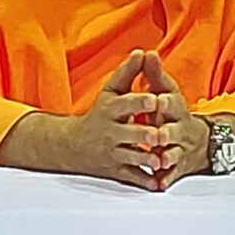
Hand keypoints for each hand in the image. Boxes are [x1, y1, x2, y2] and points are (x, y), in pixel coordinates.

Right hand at [0, 49, 169, 189]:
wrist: (71, 145)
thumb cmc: (100, 114)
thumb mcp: (111, 92)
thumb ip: (128, 73)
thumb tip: (144, 51)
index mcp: (111, 110)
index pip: (125, 104)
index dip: (140, 102)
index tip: (154, 100)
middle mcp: (111, 132)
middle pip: (130, 133)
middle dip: (145, 135)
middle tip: (160, 135)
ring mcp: (113, 152)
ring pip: (132, 157)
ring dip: (148, 159)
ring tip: (162, 160)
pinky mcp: (117, 170)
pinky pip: (132, 178)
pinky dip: (145, 181)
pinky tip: (158, 183)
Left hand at [131, 50, 211, 190]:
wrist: (200, 141)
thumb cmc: (174, 114)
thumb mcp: (167, 92)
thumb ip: (155, 75)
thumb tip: (147, 52)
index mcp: (175, 110)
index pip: (173, 104)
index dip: (166, 102)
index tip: (158, 100)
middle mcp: (180, 129)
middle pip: (175, 130)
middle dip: (168, 132)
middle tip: (159, 135)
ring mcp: (180, 148)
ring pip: (175, 153)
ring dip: (169, 156)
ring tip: (160, 160)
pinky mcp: (178, 166)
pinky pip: (173, 174)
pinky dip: (167, 179)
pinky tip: (159, 183)